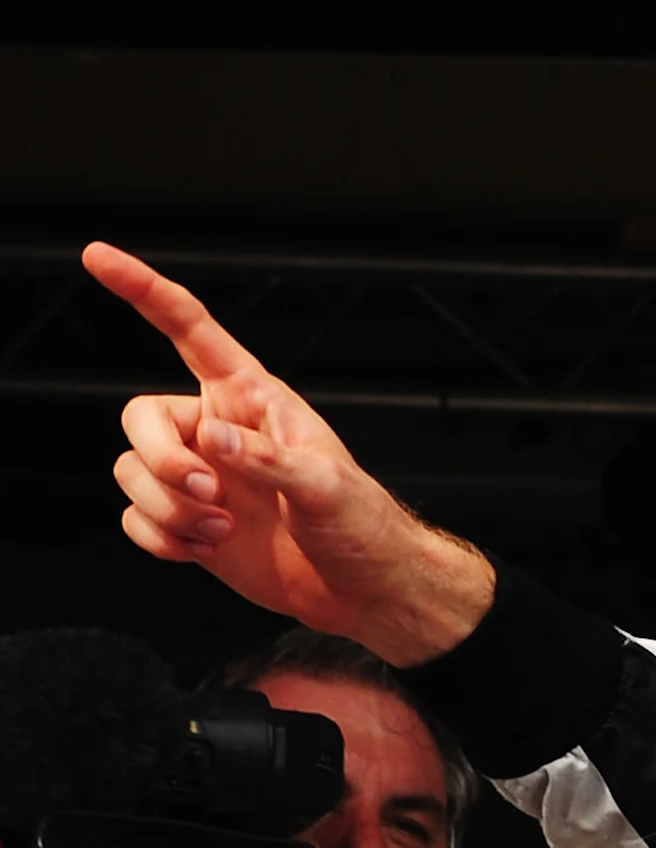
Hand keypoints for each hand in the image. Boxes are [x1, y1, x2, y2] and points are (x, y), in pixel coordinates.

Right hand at [83, 243, 496, 665]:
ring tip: (225, 530)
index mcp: (252, 399)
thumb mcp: (328, 486)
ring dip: (169, 508)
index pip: (190, 331)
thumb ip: (267, 459)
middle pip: (138, 417)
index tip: (99, 258)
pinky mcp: (190, 520)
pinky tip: (205, 550)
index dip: (144, 291)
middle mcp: (216, 431)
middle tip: (211, 494)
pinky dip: (161, 538)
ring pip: (133, 472)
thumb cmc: (363, 526)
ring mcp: (200, 477)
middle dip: (162, 460)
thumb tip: (212, 439)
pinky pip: (137, 518)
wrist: (364, 589)